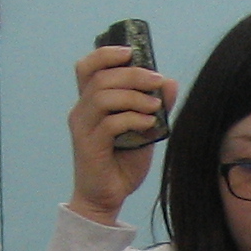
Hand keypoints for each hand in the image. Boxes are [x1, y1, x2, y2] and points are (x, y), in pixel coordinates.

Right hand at [66, 45, 177, 225]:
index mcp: (90, 102)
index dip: (107, 53)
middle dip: (132, 74)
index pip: (87, 66)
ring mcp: (83, 127)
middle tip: (156, 81)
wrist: (107, 197)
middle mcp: (81, 110)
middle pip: (100, 77)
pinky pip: (110, 123)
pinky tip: (149, 124)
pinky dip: (133, 119)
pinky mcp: (89, 145)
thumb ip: (155, 105)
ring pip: (103, 96)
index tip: (132, 53)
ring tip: (155, 106)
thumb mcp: (144, 129)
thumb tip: (169, 81)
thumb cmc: (122, 163)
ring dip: (134, 96)